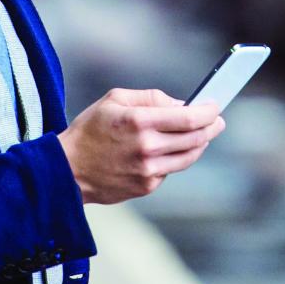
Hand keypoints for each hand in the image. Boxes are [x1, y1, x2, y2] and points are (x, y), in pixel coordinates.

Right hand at [58, 88, 225, 204]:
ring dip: (200, 143)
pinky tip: (172, 149)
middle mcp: (147, 147)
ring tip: (202, 134)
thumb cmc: (90, 130)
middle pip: (196, 138)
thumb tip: (180, 104)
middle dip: (211, 127)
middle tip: (217, 121)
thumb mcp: (115, 99)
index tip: (215, 106)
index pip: (189, 118)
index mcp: (139, 121)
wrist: (67, 170)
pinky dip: (177, 158)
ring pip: (189, 156)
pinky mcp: (147, 186)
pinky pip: (172, 170)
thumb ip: (151, 97)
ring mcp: (148, 170)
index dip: (208, 111)